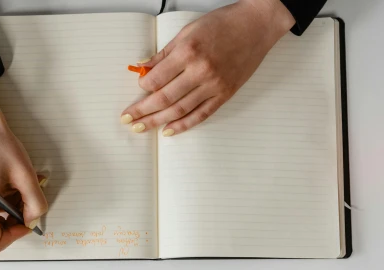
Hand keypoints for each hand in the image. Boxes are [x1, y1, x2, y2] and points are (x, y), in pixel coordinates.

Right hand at [0, 67, 47, 257]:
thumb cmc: (0, 148)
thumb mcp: (26, 176)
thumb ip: (35, 204)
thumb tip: (32, 220)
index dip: (12, 238)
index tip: (24, 219)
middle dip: (13, 222)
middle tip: (25, 200)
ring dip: (9, 212)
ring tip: (17, 189)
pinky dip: (1, 205)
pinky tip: (9, 186)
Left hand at [121, 0, 294, 135]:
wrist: (256, 27)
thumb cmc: (223, 24)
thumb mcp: (188, 31)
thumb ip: (165, 53)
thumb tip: (144, 67)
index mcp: (188, 52)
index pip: (157, 78)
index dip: (143, 86)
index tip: (139, 87)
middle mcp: (200, 71)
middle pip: (164, 98)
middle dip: (142, 110)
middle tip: (128, 120)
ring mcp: (214, 85)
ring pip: (180, 110)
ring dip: (157, 121)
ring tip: (141, 127)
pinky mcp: (225, 94)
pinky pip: (201, 114)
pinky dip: (183, 125)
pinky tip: (169, 130)